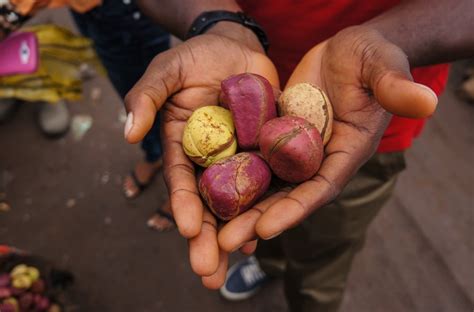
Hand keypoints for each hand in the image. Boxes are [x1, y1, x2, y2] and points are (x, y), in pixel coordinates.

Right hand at [124, 33, 277, 285]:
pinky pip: (268, 181)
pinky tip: (265, 234)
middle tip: (209, 274)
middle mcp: (210, 158)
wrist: (234, 46)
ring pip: (238, 201)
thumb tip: (129, 134)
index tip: (190, 231)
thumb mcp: (165, 71)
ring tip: (237, 264)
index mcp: (183, 145)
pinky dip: (265, 207)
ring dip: (237, 234)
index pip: (182, 180)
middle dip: (208, 239)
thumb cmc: (195, 56)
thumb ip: (145, 97)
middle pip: (209, 203)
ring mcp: (240, 157)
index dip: (185, 206)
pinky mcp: (266, 149)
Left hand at [216, 25, 437, 267]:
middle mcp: (319, 158)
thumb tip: (425, 101)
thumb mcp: (382, 66)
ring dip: (239, 205)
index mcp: (346, 151)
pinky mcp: (276, 134)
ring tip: (210, 226)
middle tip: (225, 242)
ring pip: (265, 183)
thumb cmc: (370, 56)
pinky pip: (253, 158)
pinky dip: (233, 175)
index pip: (321, 187)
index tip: (266, 228)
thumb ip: (395, 86)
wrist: (346, 50)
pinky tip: (207, 189)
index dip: (295, 208)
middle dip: (257, 219)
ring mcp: (295, 149)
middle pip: (287, 196)